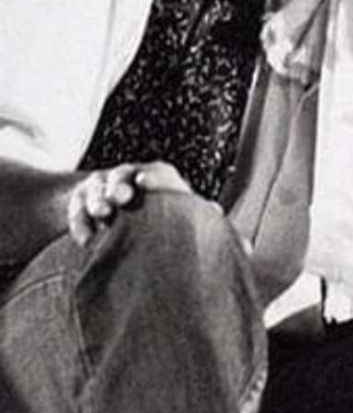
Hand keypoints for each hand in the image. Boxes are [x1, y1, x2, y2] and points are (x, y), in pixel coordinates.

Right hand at [66, 161, 192, 245]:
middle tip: (120, 198)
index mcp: (157, 178)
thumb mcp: (175, 210)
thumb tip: (216, 211)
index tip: (144, 182)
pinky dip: (80, 222)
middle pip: (122, 175)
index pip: (158, 172)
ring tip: (102, 213)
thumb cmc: (157, 213)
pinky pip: (76, 208)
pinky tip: (86, 240)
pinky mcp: (81, 200)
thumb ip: (194, 212)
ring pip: (96, 187)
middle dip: (120, 184)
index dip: (153, 176)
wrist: (118, 215)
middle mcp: (129, 177)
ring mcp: (103, 186)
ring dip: (98, 199)